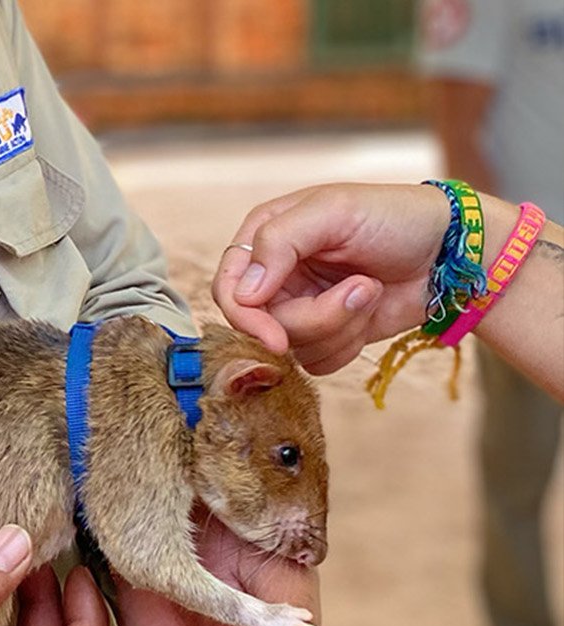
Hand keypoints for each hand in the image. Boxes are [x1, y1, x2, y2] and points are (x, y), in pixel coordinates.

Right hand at [212, 183, 445, 373]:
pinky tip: (371, 311)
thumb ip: (279, 241)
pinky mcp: (327, 334)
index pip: (228, 288)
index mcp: (265, 237)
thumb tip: (244, 293)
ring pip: (292, 347)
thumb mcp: (334, 210)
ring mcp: (301, 306)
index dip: (246, 317)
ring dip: (340, 324)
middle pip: (262, 326)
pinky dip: (349, 343)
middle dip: (315, 316)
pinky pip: (317, 362)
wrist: (450, 252)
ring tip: (371, 289)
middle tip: (360, 291)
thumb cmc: (395, 216)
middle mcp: (276, 275)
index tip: (275, 337)